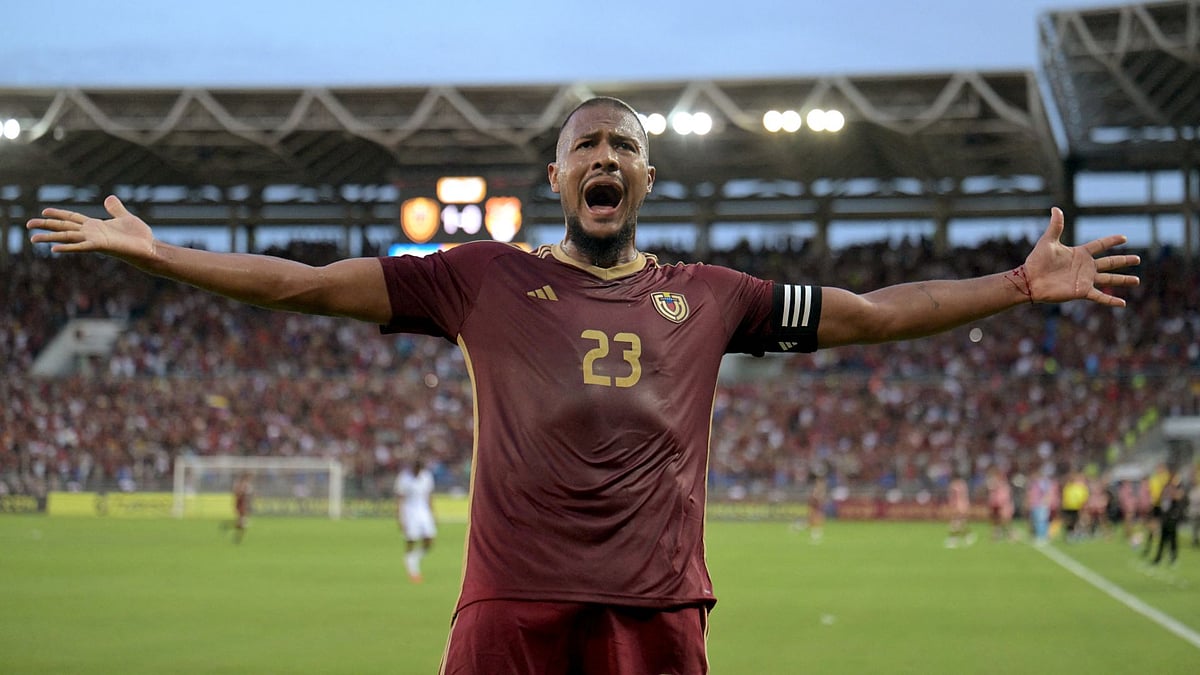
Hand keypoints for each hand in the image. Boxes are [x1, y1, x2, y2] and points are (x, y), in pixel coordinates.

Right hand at [26, 195, 155, 260]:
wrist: (150, 248)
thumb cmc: (139, 237)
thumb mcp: (126, 217)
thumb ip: (116, 209)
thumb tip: (110, 198)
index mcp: (96, 226)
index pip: (72, 218)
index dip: (59, 214)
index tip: (43, 211)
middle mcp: (92, 233)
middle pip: (64, 227)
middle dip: (46, 225)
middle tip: (27, 225)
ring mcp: (94, 240)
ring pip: (68, 237)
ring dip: (50, 238)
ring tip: (33, 239)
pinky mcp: (101, 246)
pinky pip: (81, 246)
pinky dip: (68, 247)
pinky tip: (55, 249)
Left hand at [1023, 207, 1139, 306]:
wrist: (1030, 280)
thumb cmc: (1037, 261)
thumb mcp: (1048, 241)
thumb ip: (1055, 226)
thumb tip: (1055, 208)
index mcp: (1080, 253)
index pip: (1100, 245)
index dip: (1111, 241)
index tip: (1124, 238)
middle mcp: (1085, 266)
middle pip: (1109, 262)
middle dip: (1124, 261)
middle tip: (1138, 259)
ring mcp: (1085, 279)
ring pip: (1109, 279)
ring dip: (1123, 279)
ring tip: (1137, 280)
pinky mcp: (1082, 291)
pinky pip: (1100, 296)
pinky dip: (1111, 300)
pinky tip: (1123, 303)